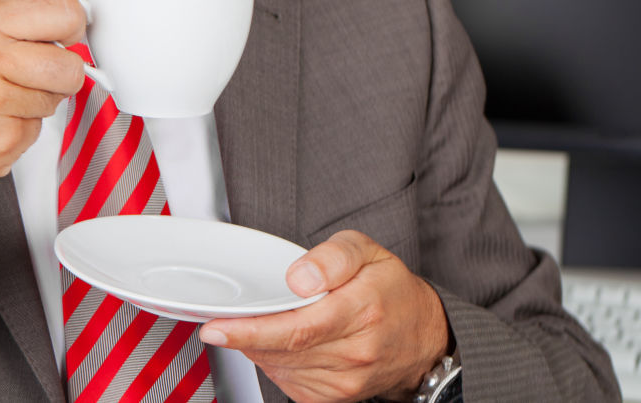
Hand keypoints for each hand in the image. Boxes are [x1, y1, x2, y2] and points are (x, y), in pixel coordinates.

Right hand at [0, 0, 88, 228]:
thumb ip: (16, 0)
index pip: (62, 11)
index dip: (72, 24)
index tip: (64, 32)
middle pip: (69, 63)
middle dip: (59, 70)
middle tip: (31, 72)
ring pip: (54, 100)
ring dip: (33, 101)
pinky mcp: (1, 145)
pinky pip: (35, 132)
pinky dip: (16, 129)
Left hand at [198, 230, 449, 402]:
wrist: (423, 335)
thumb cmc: (391, 289)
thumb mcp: (366, 251)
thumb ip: (331, 257)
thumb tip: (298, 278)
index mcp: (362, 311)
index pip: (297, 327)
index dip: (251, 329)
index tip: (217, 327)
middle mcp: (355, 352)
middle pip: (283, 350)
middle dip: (246, 336)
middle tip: (221, 324)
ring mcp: (346, 381)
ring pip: (282, 367)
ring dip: (260, 347)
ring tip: (263, 322)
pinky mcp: (336, 397)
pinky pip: (289, 382)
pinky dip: (274, 362)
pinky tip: (280, 342)